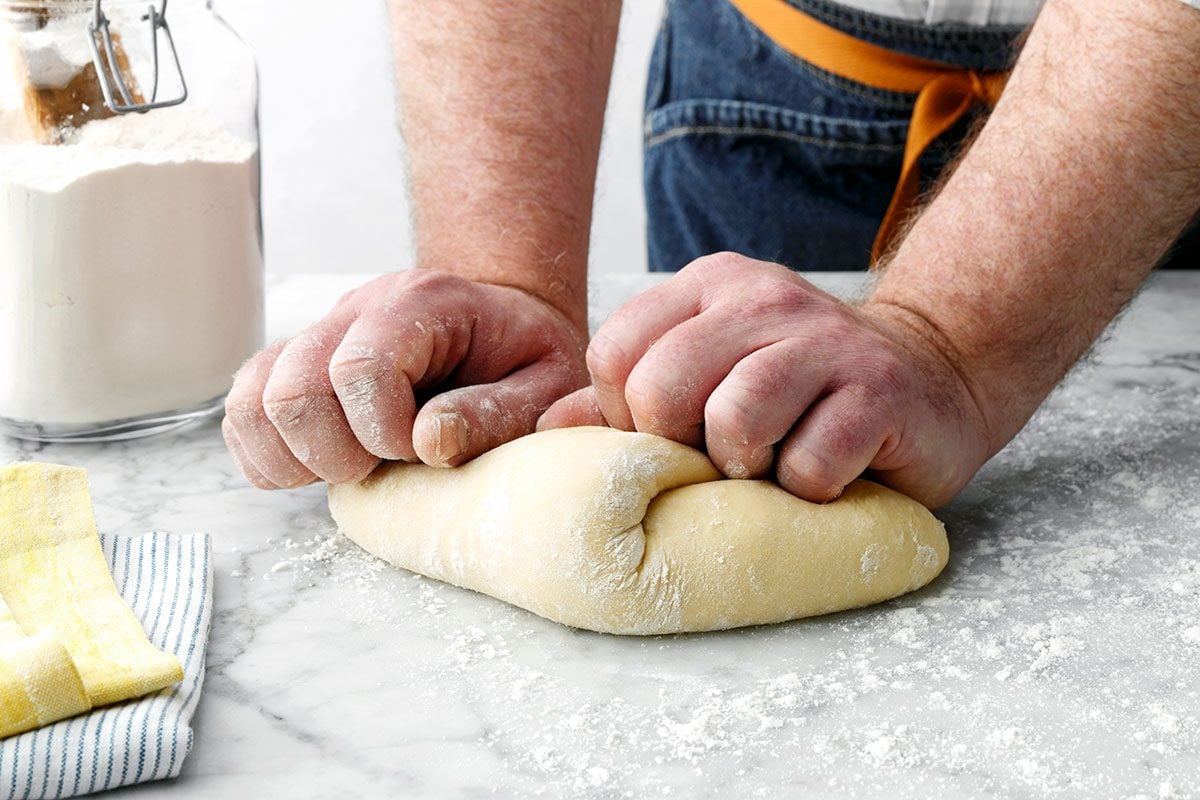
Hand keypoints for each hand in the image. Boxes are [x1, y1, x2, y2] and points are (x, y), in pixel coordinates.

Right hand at [224, 271, 586, 489]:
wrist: (502, 324)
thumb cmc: (528, 359)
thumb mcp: (549, 384)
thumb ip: (501, 414)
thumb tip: (429, 443)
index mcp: (422, 304)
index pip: (361, 367)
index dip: (383, 430)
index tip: (422, 451)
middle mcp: (356, 310)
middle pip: (292, 388)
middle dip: (335, 453)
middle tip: (385, 465)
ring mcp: (318, 336)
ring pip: (252, 400)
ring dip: (294, 457)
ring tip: (352, 468)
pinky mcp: (294, 367)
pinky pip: (242, 411)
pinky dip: (267, 454)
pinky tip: (319, 466)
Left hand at [540, 253, 993, 507]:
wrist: (930, 377)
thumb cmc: (801, 390)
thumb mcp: (709, 373)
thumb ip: (629, 395)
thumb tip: (548, 428)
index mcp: (710, 286)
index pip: (614, 353)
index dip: (626, 416)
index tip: (672, 434)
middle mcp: (763, 299)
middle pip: (661, 389)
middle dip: (680, 445)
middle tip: (721, 455)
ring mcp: (825, 339)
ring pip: (734, 421)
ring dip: (745, 466)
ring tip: (772, 461)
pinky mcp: (879, 391)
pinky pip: (807, 465)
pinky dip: (807, 488)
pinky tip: (827, 470)